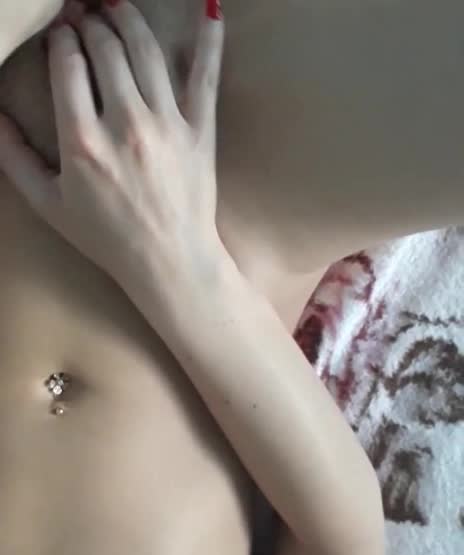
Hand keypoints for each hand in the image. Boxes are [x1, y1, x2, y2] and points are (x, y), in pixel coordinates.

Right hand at [0, 0, 227, 322]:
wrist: (168, 262)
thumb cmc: (107, 238)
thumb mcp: (49, 204)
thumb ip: (14, 158)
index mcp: (82, 140)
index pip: (67, 63)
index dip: (61, 40)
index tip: (61, 35)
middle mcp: (125, 123)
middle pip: (105, 47)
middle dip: (90, 21)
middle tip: (84, 15)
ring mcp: (166, 124)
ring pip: (146, 49)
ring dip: (128, 18)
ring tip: (116, 6)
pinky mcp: (199, 131)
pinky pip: (205, 76)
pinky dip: (208, 40)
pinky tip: (209, 9)